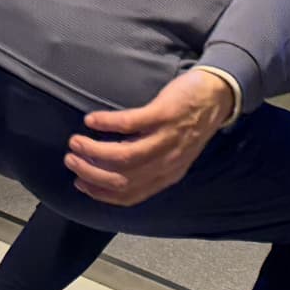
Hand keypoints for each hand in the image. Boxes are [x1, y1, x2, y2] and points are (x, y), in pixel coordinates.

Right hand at [67, 69, 234, 206]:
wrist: (218, 95)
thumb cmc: (191, 123)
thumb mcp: (174, 153)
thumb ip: (150, 166)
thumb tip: (114, 173)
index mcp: (168, 175)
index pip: (130, 194)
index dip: (101, 193)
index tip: (80, 183)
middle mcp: (167, 161)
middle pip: (122, 177)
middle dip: (91, 172)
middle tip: (71, 161)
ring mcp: (166, 138)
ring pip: (124, 155)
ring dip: (94, 151)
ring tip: (76, 142)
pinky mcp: (164, 114)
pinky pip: (130, 124)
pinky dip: (106, 124)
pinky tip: (91, 121)